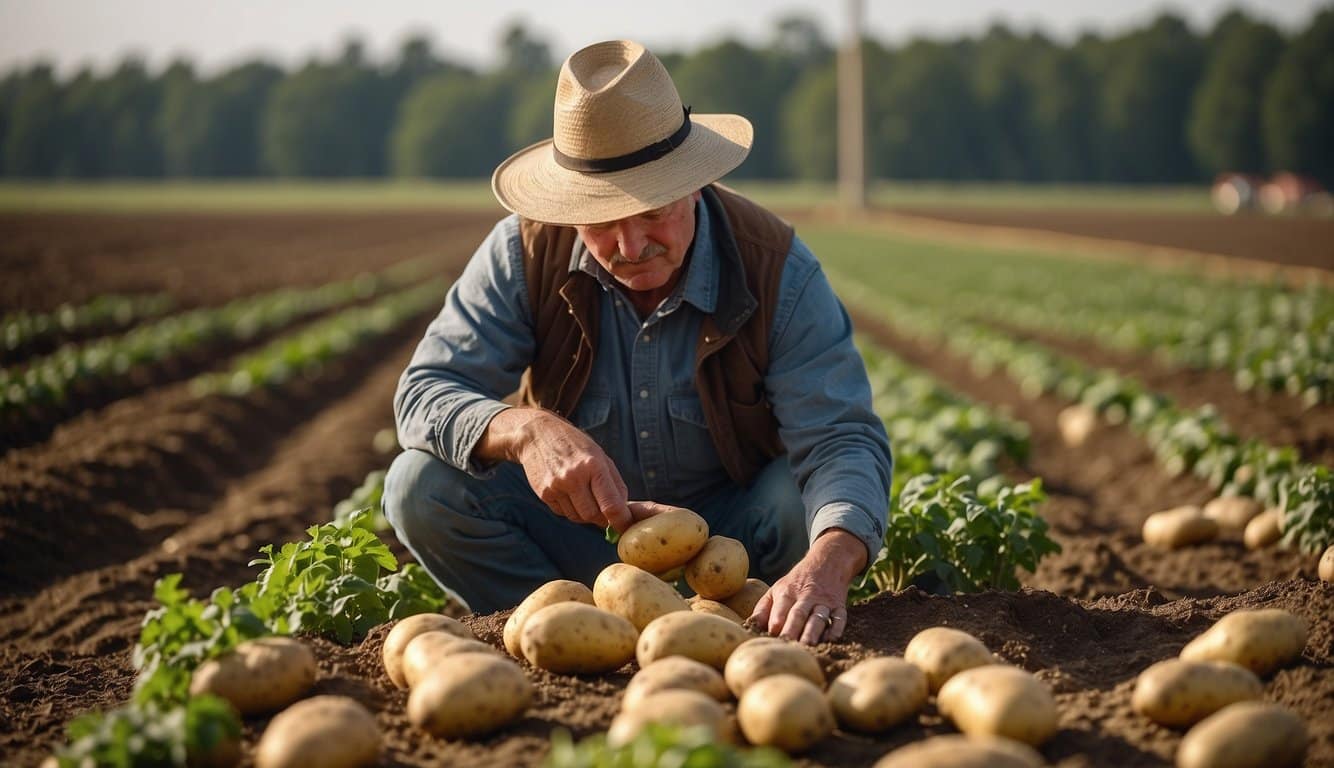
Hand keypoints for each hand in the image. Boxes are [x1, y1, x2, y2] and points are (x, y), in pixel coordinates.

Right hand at [478, 408, 631, 530]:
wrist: (537, 435)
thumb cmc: (576, 446)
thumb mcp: (600, 456)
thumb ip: (615, 484)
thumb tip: (625, 511)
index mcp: (594, 465)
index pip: (611, 504)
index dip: (621, 521)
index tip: (626, 527)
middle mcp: (574, 477)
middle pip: (594, 516)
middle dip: (602, 518)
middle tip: (604, 509)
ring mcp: (556, 486)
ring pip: (578, 517)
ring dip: (585, 514)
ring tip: (584, 494)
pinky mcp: (544, 494)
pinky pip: (563, 513)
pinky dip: (570, 508)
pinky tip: (568, 492)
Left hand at [749, 529, 866, 644]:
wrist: (827, 562)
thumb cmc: (796, 583)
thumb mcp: (776, 590)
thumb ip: (762, 610)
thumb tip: (748, 628)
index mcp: (787, 592)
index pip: (779, 610)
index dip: (775, 624)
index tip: (770, 640)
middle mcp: (805, 596)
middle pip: (798, 614)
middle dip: (792, 630)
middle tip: (787, 647)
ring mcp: (823, 601)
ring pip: (818, 617)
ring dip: (813, 632)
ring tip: (808, 647)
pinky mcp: (839, 606)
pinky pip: (840, 618)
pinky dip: (836, 629)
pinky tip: (831, 640)